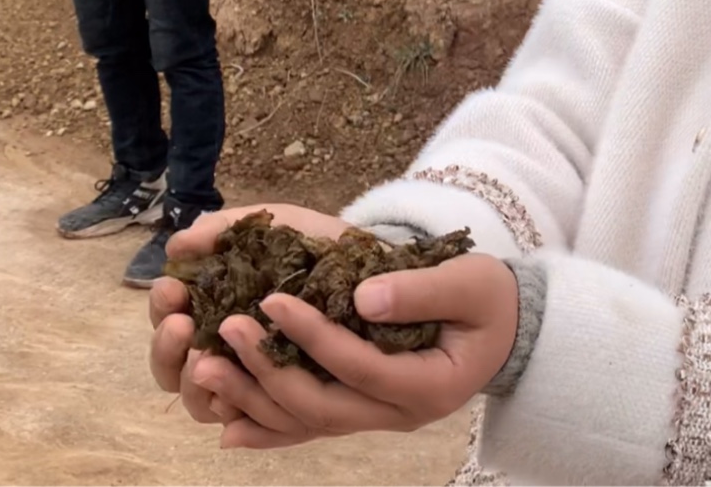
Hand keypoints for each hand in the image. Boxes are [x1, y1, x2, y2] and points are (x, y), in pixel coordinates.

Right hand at [148, 203, 352, 435]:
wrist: (380, 267)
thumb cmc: (319, 247)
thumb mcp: (274, 227)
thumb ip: (225, 230)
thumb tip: (177, 245)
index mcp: (214, 311)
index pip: (170, 323)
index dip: (162, 309)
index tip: (171, 287)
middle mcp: (226, 353)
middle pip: (174, 370)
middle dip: (166, 349)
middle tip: (182, 326)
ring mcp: (254, 382)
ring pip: (203, 403)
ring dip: (194, 383)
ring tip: (206, 359)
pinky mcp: (288, 404)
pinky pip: (252, 424)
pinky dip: (236, 414)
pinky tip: (234, 399)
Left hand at [201, 253, 518, 449]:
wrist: (505, 327)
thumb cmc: (489, 299)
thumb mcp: (471, 282)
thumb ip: (421, 289)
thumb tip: (363, 296)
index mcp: (427, 385)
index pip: (358, 366)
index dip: (312, 335)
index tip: (270, 299)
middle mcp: (397, 413)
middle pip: (321, 407)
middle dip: (268, 369)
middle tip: (224, 328)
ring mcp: (377, 418)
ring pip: (306, 422)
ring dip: (253, 397)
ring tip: (206, 365)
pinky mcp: (362, 410)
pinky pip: (308, 428)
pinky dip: (268, 427)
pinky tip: (225, 425)